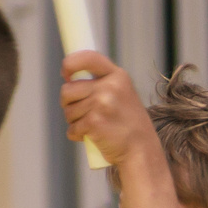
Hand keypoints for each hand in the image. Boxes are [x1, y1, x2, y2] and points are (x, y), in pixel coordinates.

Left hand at [59, 50, 152, 166]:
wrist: (141, 150)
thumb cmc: (129, 124)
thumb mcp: (123, 94)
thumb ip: (102, 83)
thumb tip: (68, 78)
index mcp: (117, 76)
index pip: (87, 58)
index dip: (70, 64)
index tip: (65, 74)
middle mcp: (110, 86)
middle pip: (68, 89)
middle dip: (68, 103)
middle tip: (81, 112)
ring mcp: (102, 104)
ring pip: (68, 110)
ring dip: (74, 121)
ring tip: (92, 126)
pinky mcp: (94, 122)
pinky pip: (72, 128)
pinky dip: (77, 134)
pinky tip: (91, 137)